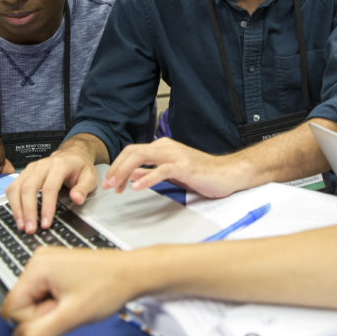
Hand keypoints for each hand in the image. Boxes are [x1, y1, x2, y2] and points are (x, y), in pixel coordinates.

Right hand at [1, 246, 138, 335]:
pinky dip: (59, 302)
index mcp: (37, 266)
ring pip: (35, 301)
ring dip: (53, 309)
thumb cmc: (109, 286)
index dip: (34, 319)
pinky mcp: (57, 268)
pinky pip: (46, 294)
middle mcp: (39, 260)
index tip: (57, 312)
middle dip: (45, 313)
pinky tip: (76, 297)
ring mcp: (48, 263)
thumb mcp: (71, 317)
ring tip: (76, 301)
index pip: (12, 308)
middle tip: (70, 307)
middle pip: (23, 303)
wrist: (133, 273)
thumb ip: (39, 332)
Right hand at [6, 142, 100, 233]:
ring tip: (22, 226)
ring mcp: (31, 169)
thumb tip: (76, 199)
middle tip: (30, 229)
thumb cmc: (80, 167)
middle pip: (29, 187)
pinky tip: (17, 216)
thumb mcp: (90, 176)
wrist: (71, 155)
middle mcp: (42, 165)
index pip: (50, 187)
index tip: (46, 223)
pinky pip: (12, 188)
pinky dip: (12, 203)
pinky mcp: (24, 173)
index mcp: (60, 165)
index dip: (47, 207)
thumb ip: (83, 188)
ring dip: (17, 209)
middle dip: (28, 210)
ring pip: (17, 187)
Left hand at [104, 138, 240, 198]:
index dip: (118, 165)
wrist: (228, 173)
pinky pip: (161, 170)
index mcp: (163, 147)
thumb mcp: (171, 173)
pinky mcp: (185, 167)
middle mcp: (167, 147)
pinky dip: (147, 178)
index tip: (111, 182)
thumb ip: (151, 172)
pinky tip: (137, 188)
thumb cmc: (203, 173)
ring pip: (142, 156)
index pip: (133, 151)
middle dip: (116, 168)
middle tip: (108, 185)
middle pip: (133, 151)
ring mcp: (176, 155)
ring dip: (125, 171)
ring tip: (117, 186)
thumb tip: (132, 176)